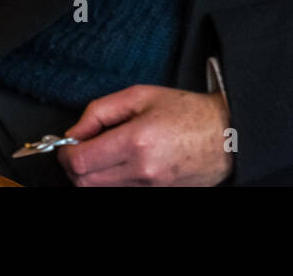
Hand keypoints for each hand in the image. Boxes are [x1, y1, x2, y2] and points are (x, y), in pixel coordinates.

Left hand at [57, 85, 233, 186]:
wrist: (227, 136)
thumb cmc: (188, 112)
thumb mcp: (142, 95)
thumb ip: (101, 110)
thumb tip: (75, 131)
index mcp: (137, 140)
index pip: (80, 161)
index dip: (66, 152)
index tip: (69, 143)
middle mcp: (141, 170)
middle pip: (83, 182)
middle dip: (75, 165)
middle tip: (85, 148)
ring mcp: (150, 188)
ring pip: (98, 191)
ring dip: (92, 175)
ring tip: (106, 155)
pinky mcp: (156, 196)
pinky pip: (119, 193)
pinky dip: (111, 183)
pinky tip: (121, 166)